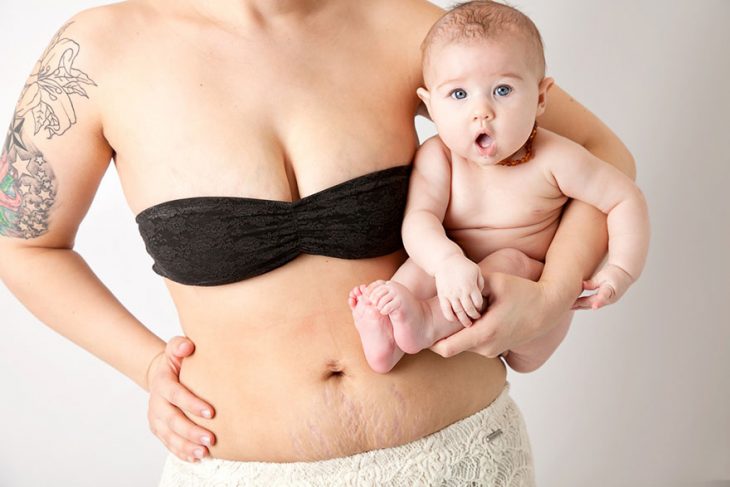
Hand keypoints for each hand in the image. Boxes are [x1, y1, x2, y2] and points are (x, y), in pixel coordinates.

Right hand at [147, 336, 216, 462]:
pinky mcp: (159, 429)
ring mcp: (156, 418)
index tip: (211, 413)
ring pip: (169, 436)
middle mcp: (157, 403)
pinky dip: (181, 452)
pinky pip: (169, 443)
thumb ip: (180, 345)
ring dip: (186, 446)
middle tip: (211, 438)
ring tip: (204, 452)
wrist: (162, 374)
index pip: (176, 395)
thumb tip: (187, 346)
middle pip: (172, 420)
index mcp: (163, 383)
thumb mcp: (176, 348)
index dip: (192, 404)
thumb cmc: (176, 361)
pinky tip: (196, 457)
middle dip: (191, 431)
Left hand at [430, 272, 566, 357]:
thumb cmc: (523, 292)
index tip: (419, 332)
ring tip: (454, 315)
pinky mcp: (497, 350)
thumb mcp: (496, 282)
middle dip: (442, 336)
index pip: (446, 348)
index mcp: (484, 333)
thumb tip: (452, 282)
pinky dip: (468, 335)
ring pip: (464, 346)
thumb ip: (472, 283)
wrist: (549, 309)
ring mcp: (492, 351)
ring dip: (457, 334)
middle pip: (452, 347)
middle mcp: (487, 347)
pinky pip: (474, 345)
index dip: (430, 343)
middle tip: (430, 321)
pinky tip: (470, 318)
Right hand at [434, 254, 484, 326]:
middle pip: (469, 310)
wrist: (445, 260)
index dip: (480, 308)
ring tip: (467, 324)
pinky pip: (446, 310)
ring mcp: (450, 294)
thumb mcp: (476, 271)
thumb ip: (481, 283)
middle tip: (475, 319)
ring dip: (463, 320)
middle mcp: (460, 291)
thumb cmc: (464, 266)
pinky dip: (450, 317)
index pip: (478, 303)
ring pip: (458, 312)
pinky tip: (454, 320)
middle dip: (473, 317)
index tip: (480, 310)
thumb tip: (481, 296)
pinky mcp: (442, 295)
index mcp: (470, 286)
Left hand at [572, 263, 633, 309]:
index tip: (594, 306)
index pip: (603, 296)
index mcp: (610, 291)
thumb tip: (582, 285)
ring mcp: (606, 301)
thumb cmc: (614, 273)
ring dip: (580, 306)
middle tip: (570, 305)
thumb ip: (593, 282)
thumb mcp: (603, 276)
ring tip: (569, 306)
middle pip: (592, 302)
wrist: (624, 273)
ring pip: (591, 305)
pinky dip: (583, 304)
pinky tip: (575, 305)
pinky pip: (591, 303)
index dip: (599, 302)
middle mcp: (609, 299)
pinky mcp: (603, 300)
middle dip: (581, 304)